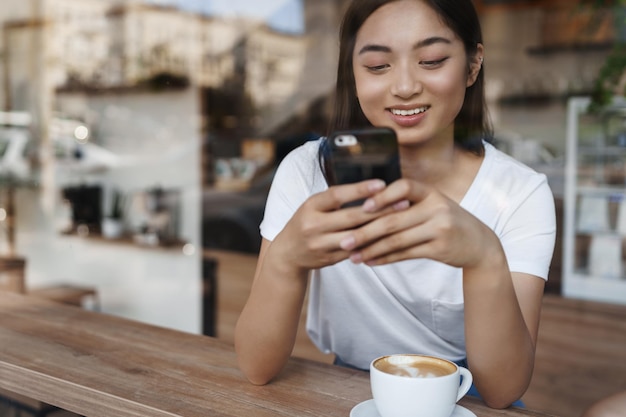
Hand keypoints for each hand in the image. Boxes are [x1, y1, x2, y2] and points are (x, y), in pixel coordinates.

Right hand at [272, 179, 394, 270]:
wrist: (287, 254)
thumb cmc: (306, 222)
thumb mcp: (313, 205)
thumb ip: (335, 199)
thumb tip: (368, 187)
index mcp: (310, 206)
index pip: (337, 195)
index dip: (359, 189)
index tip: (381, 184)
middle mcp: (313, 225)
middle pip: (351, 217)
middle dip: (379, 210)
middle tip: (403, 202)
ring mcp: (321, 245)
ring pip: (356, 236)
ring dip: (380, 229)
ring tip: (401, 220)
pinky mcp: (329, 259)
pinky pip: (355, 251)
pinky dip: (372, 244)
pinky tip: (390, 238)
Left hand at [340, 179, 497, 267]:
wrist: (479, 243)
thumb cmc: (446, 221)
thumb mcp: (432, 205)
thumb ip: (406, 203)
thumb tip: (365, 207)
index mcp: (431, 192)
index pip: (403, 187)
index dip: (382, 196)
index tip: (362, 207)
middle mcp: (437, 207)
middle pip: (394, 219)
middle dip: (365, 231)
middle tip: (344, 240)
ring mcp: (439, 228)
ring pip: (397, 240)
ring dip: (371, 249)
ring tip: (352, 255)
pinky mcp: (440, 248)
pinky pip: (405, 254)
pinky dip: (385, 258)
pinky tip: (370, 261)